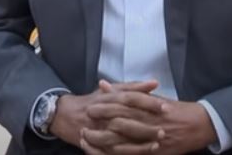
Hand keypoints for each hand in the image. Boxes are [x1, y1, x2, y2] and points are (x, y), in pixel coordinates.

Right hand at [50, 80, 164, 152]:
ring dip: (140, 141)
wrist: (66, 116)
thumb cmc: (93, 101)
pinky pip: (114, 151)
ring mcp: (99, 130)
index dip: (148, 102)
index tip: (165, 107)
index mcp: (108, 98)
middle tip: (164, 126)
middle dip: (147, 123)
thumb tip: (155, 82)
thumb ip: (134, 86)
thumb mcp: (111, 90)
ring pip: (121, 138)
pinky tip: (143, 152)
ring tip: (157, 142)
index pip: (131, 98)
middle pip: (127, 118)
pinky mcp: (96, 145)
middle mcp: (104, 114)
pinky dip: (128, 152)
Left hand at [83, 81, 216, 154]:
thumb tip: (104, 84)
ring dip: (102, 140)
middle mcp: (149, 121)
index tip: (91, 106)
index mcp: (149, 106)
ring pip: (123, 140)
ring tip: (88, 138)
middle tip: (86, 122)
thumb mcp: (153, 97)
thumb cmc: (175, 109)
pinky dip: (116, 153)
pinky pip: (132, 154)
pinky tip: (104, 151)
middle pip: (120, 121)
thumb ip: (128, 91)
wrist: (199, 125)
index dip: (105, 106)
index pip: (123, 104)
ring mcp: (151, 138)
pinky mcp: (155, 152)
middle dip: (101, 123)